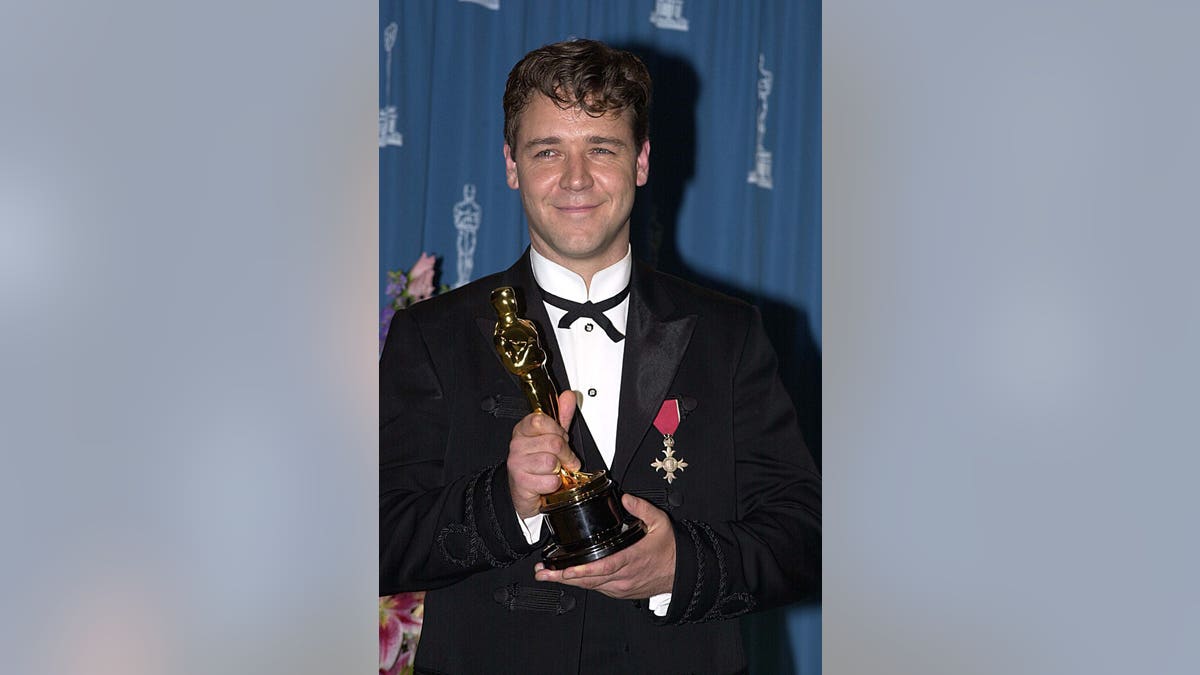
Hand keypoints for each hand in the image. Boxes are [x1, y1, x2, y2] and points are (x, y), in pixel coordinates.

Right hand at [507, 390, 580, 517]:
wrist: (523, 489)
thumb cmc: (537, 462)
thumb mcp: (551, 435)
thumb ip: (561, 416)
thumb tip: (568, 396)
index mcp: (523, 429)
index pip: (540, 420)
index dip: (557, 430)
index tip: (560, 437)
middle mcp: (517, 445)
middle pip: (553, 443)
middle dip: (565, 453)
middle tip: (563, 458)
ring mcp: (517, 463)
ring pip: (551, 462)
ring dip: (559, 470)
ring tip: (554, 470)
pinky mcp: (521, 482)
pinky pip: (550, 481)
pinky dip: (554, 484)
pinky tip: (547, 481)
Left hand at [534, 494, 675, 598]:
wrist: (681, 572)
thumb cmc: (670, 549)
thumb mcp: (660, 522)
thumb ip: (642, 508)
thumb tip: (625, 498)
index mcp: (631, 559)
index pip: (602, 567)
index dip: (581, 570)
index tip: (564, 569)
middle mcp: (623, 577)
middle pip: (589, 580)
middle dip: (563, 577)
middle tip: (543, 572)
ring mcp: (621, 587)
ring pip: (591, 587)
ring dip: (568, 581)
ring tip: (548, 574)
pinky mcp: (620, 592)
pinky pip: (598, 589)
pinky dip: (582, 583)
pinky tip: (568, 578)